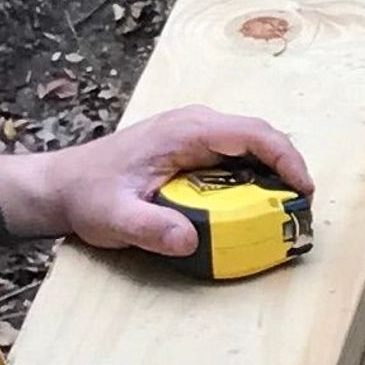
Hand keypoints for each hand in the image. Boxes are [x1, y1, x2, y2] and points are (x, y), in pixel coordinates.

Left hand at [20, 106, 308, 261]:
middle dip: (288, 167)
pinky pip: (235, 154)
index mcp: (185, 131)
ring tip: (284, 208)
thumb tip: (190, 240)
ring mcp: (193, 133)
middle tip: (300, 207)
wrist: (61, 185)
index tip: (303, 190)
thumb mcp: (115, 218)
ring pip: (251, 143)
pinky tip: (254, 203)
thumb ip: (150, 229)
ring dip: (273, 171)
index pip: (252, 134)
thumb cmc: (87, 195)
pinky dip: (254, 174)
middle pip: (260, 135)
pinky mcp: (190, 147)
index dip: (286, 159)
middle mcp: (195, 124)